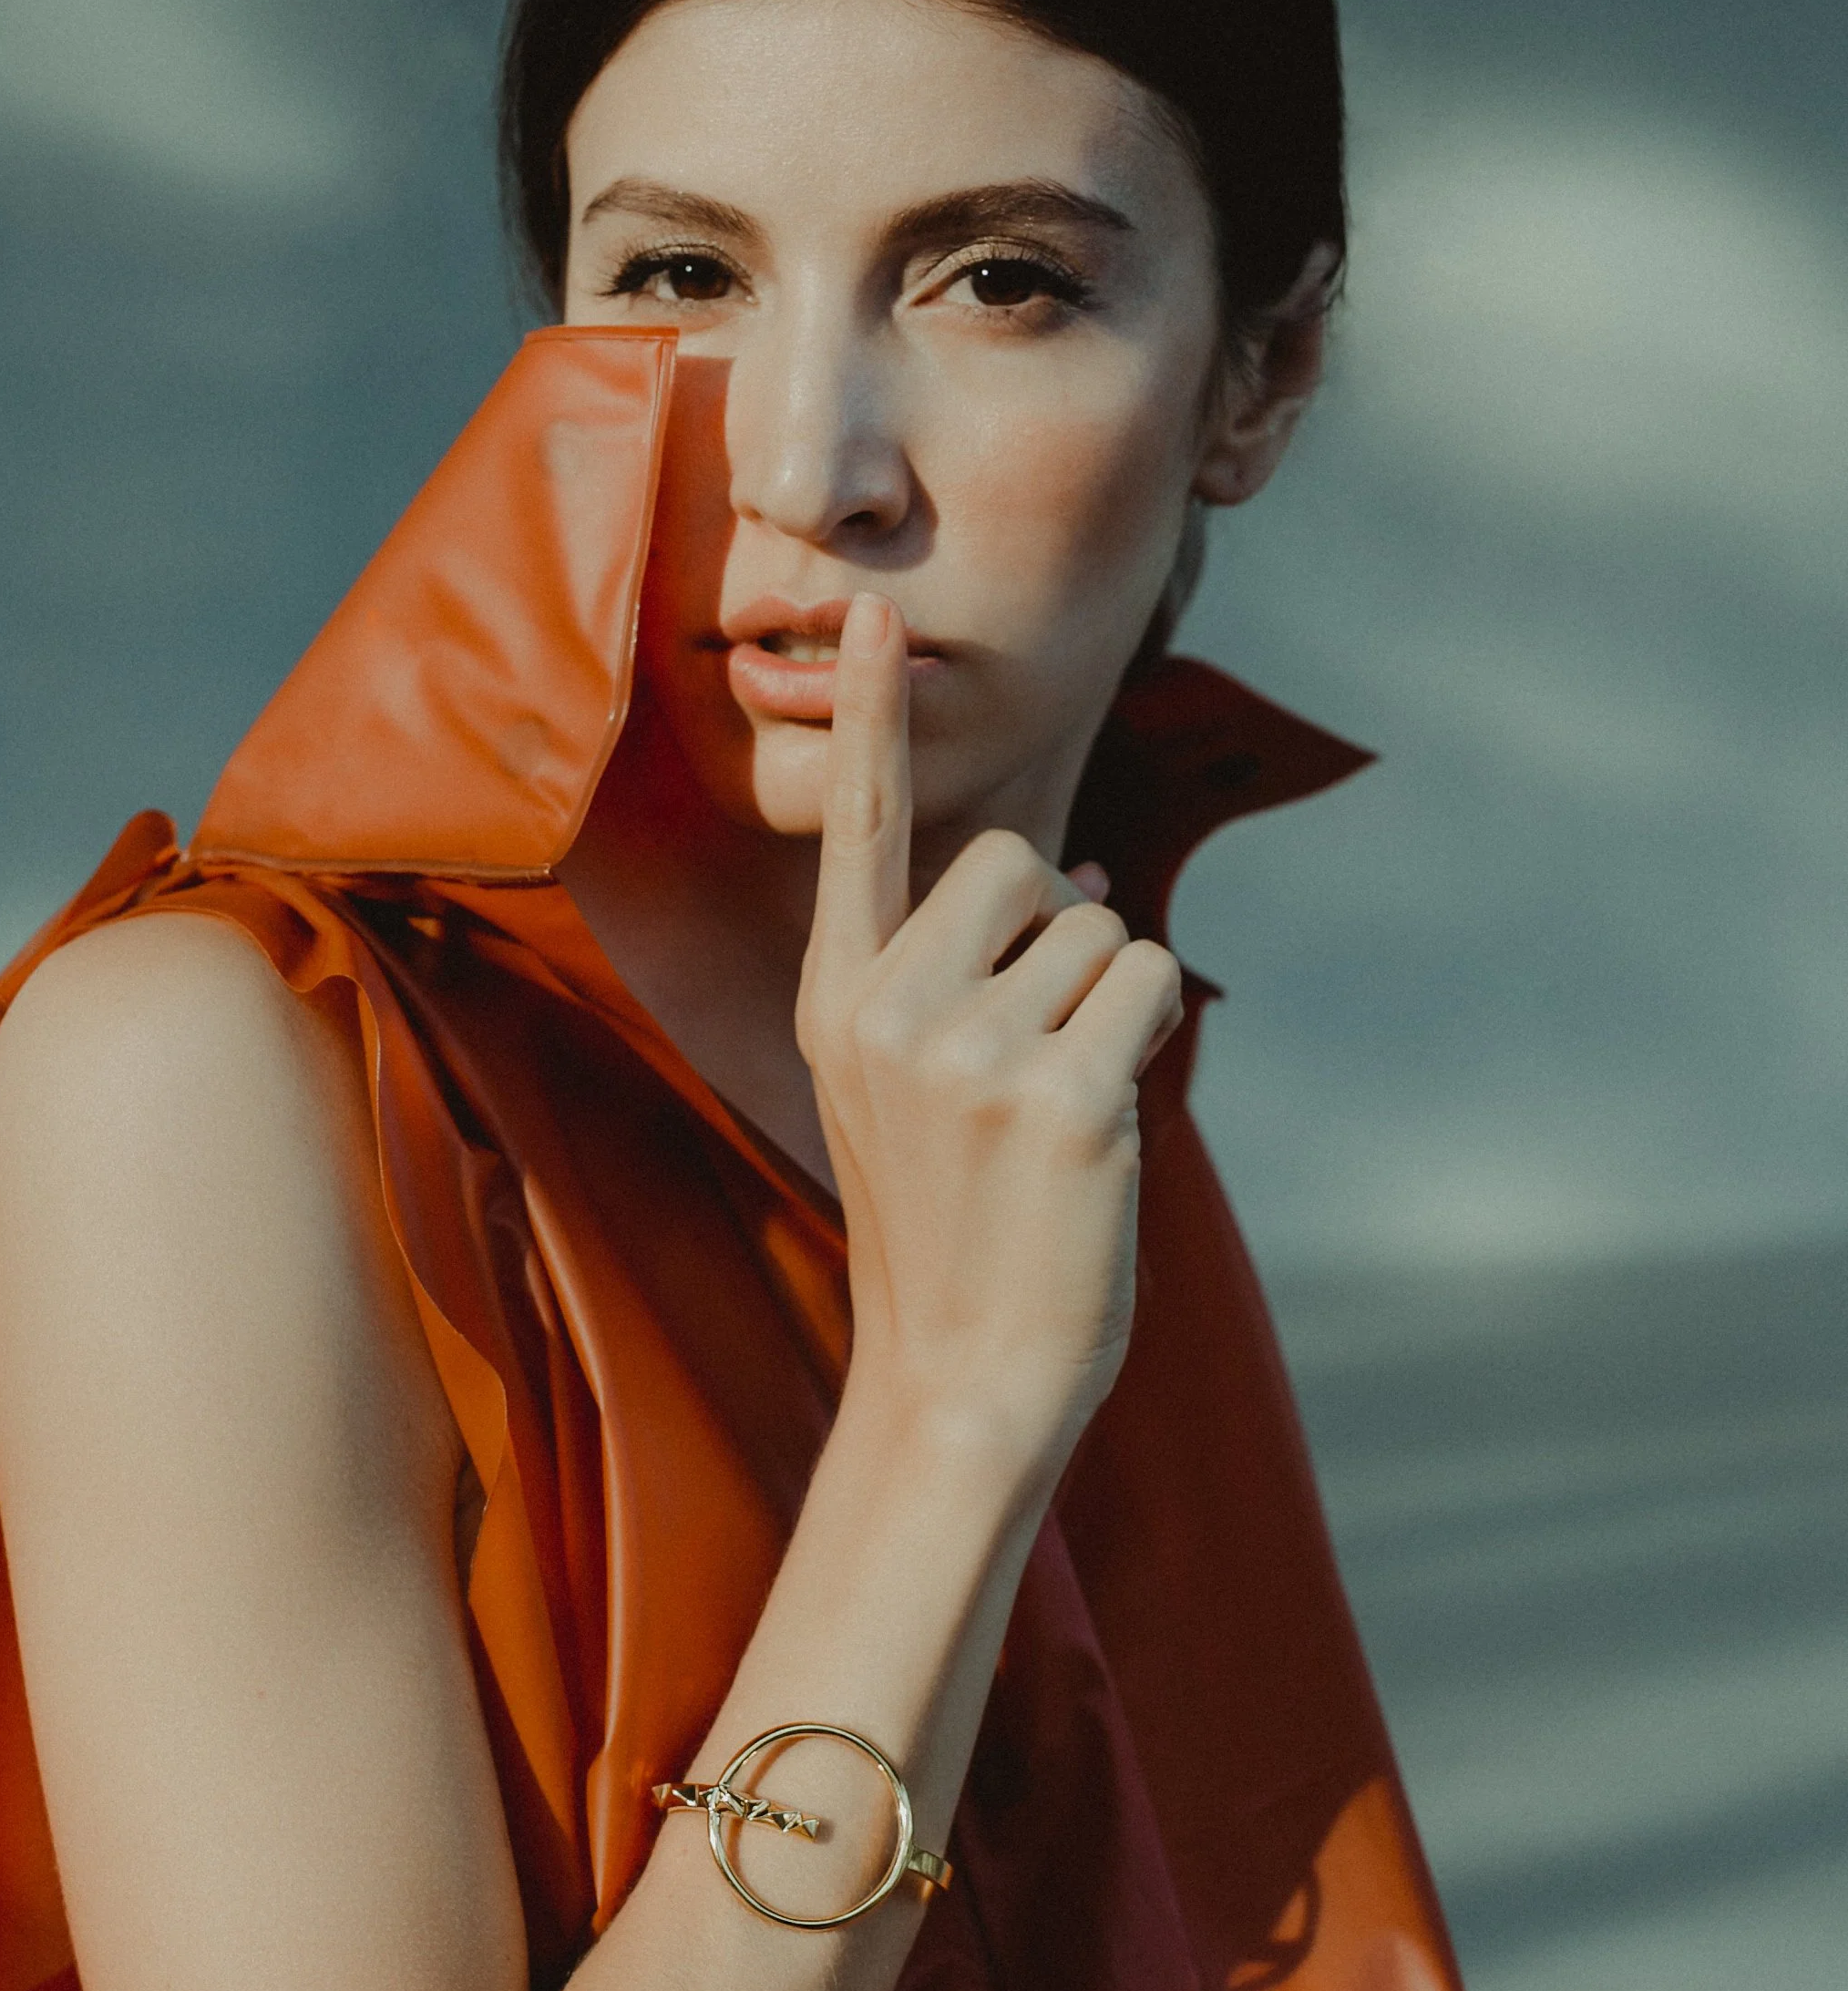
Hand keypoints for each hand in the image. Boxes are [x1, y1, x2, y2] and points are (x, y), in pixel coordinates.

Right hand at [796, 597, 1181, 1477]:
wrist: (959, 1376)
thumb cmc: (950, 1227)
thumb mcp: (905, 1091)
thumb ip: (960, 975)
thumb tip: (1088, 874)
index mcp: (839, 1003)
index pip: (860, 834)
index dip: (873, 719)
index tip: (870, 614)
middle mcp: (887, 1011)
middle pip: (1022, 862)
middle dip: (1061, 929)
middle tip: (1031, 1052)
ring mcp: (969, 1051)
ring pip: (1102, 926)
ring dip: (1110, 1000)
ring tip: (1054, 1111)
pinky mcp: (1062, 1094)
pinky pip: (1151, 981)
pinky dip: (1150, 1034)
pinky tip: (1102, 1121)